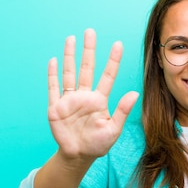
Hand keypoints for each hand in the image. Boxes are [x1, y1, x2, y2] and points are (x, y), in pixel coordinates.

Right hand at [47, 28, 138, 161]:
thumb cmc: (97, 144)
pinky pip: (54, 88)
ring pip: (69, 73)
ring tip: (71, 39)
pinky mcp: (56, 107)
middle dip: (88, 50)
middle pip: (87, 68)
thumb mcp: (113, 129)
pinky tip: (53, 60)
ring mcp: (70, 100)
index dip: (113, 60)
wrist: (78, 156)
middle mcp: (85, 96)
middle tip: (90, 31)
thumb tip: (135, 93)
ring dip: (69, 56)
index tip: (118, 44)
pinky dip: (53, 74)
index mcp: (99, 100)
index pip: (108, 76)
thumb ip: (122, 110)